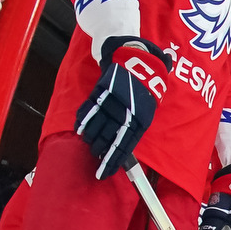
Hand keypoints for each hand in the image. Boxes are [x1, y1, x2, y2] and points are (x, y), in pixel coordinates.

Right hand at [74, 36, 171, 177]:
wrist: (136, 57)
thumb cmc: (148, 85)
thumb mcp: (150, 105)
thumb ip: (139, 123)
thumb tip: (128, 141)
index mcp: (141, 118)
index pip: (126, 145)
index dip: (115, 159)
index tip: (106, 172)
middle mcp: (125, 112)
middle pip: (110, 137)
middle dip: (102, 151)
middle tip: (96, 162)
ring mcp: (111, 102)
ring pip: (98, 125)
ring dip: (92, 138)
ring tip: (89, 148)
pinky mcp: (100, 91)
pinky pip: (89, 108)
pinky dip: (83, 120)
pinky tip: (79, 130)